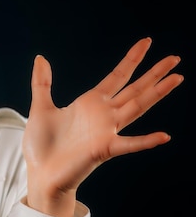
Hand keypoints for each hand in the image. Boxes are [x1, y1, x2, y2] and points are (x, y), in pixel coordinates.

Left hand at [22, 37, 182, 216]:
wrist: (40, 174)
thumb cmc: (41, 145)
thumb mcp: (40, 108)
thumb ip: (42, 83)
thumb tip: (41, 58)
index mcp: (90, 103)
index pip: (117, 76)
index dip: (132, 60)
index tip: (146, 42)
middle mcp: (103, 115)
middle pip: (135, 89)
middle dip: (154, 73)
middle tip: (175, 58)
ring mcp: (106, 131)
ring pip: (137, 108)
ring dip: (156, 94)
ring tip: (176, 79)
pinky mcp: (104, 150)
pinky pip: (128, 144)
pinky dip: (145, 141)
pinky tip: (163, 136)